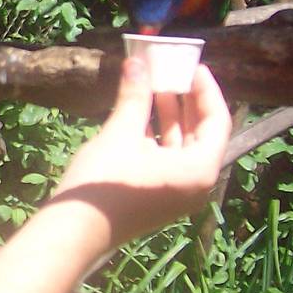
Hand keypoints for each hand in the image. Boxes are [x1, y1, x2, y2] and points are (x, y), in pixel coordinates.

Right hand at [50, 57, 229, 246]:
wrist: (75, 229)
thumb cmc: (103, 182)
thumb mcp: (121, 134)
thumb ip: (135, 97)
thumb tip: (137, 62)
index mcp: (199, 169)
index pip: (217, 120)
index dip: (206, 89)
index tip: (193, 66)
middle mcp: (196, 183)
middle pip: (201, 133)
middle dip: (186, 100)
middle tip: (173, 71)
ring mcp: (178, 193)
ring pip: (182, 145)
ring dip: (170, 115)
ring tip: (154, 84)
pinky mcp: (159, 196)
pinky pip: (169, 159)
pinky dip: (159, 135)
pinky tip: (142, 113)